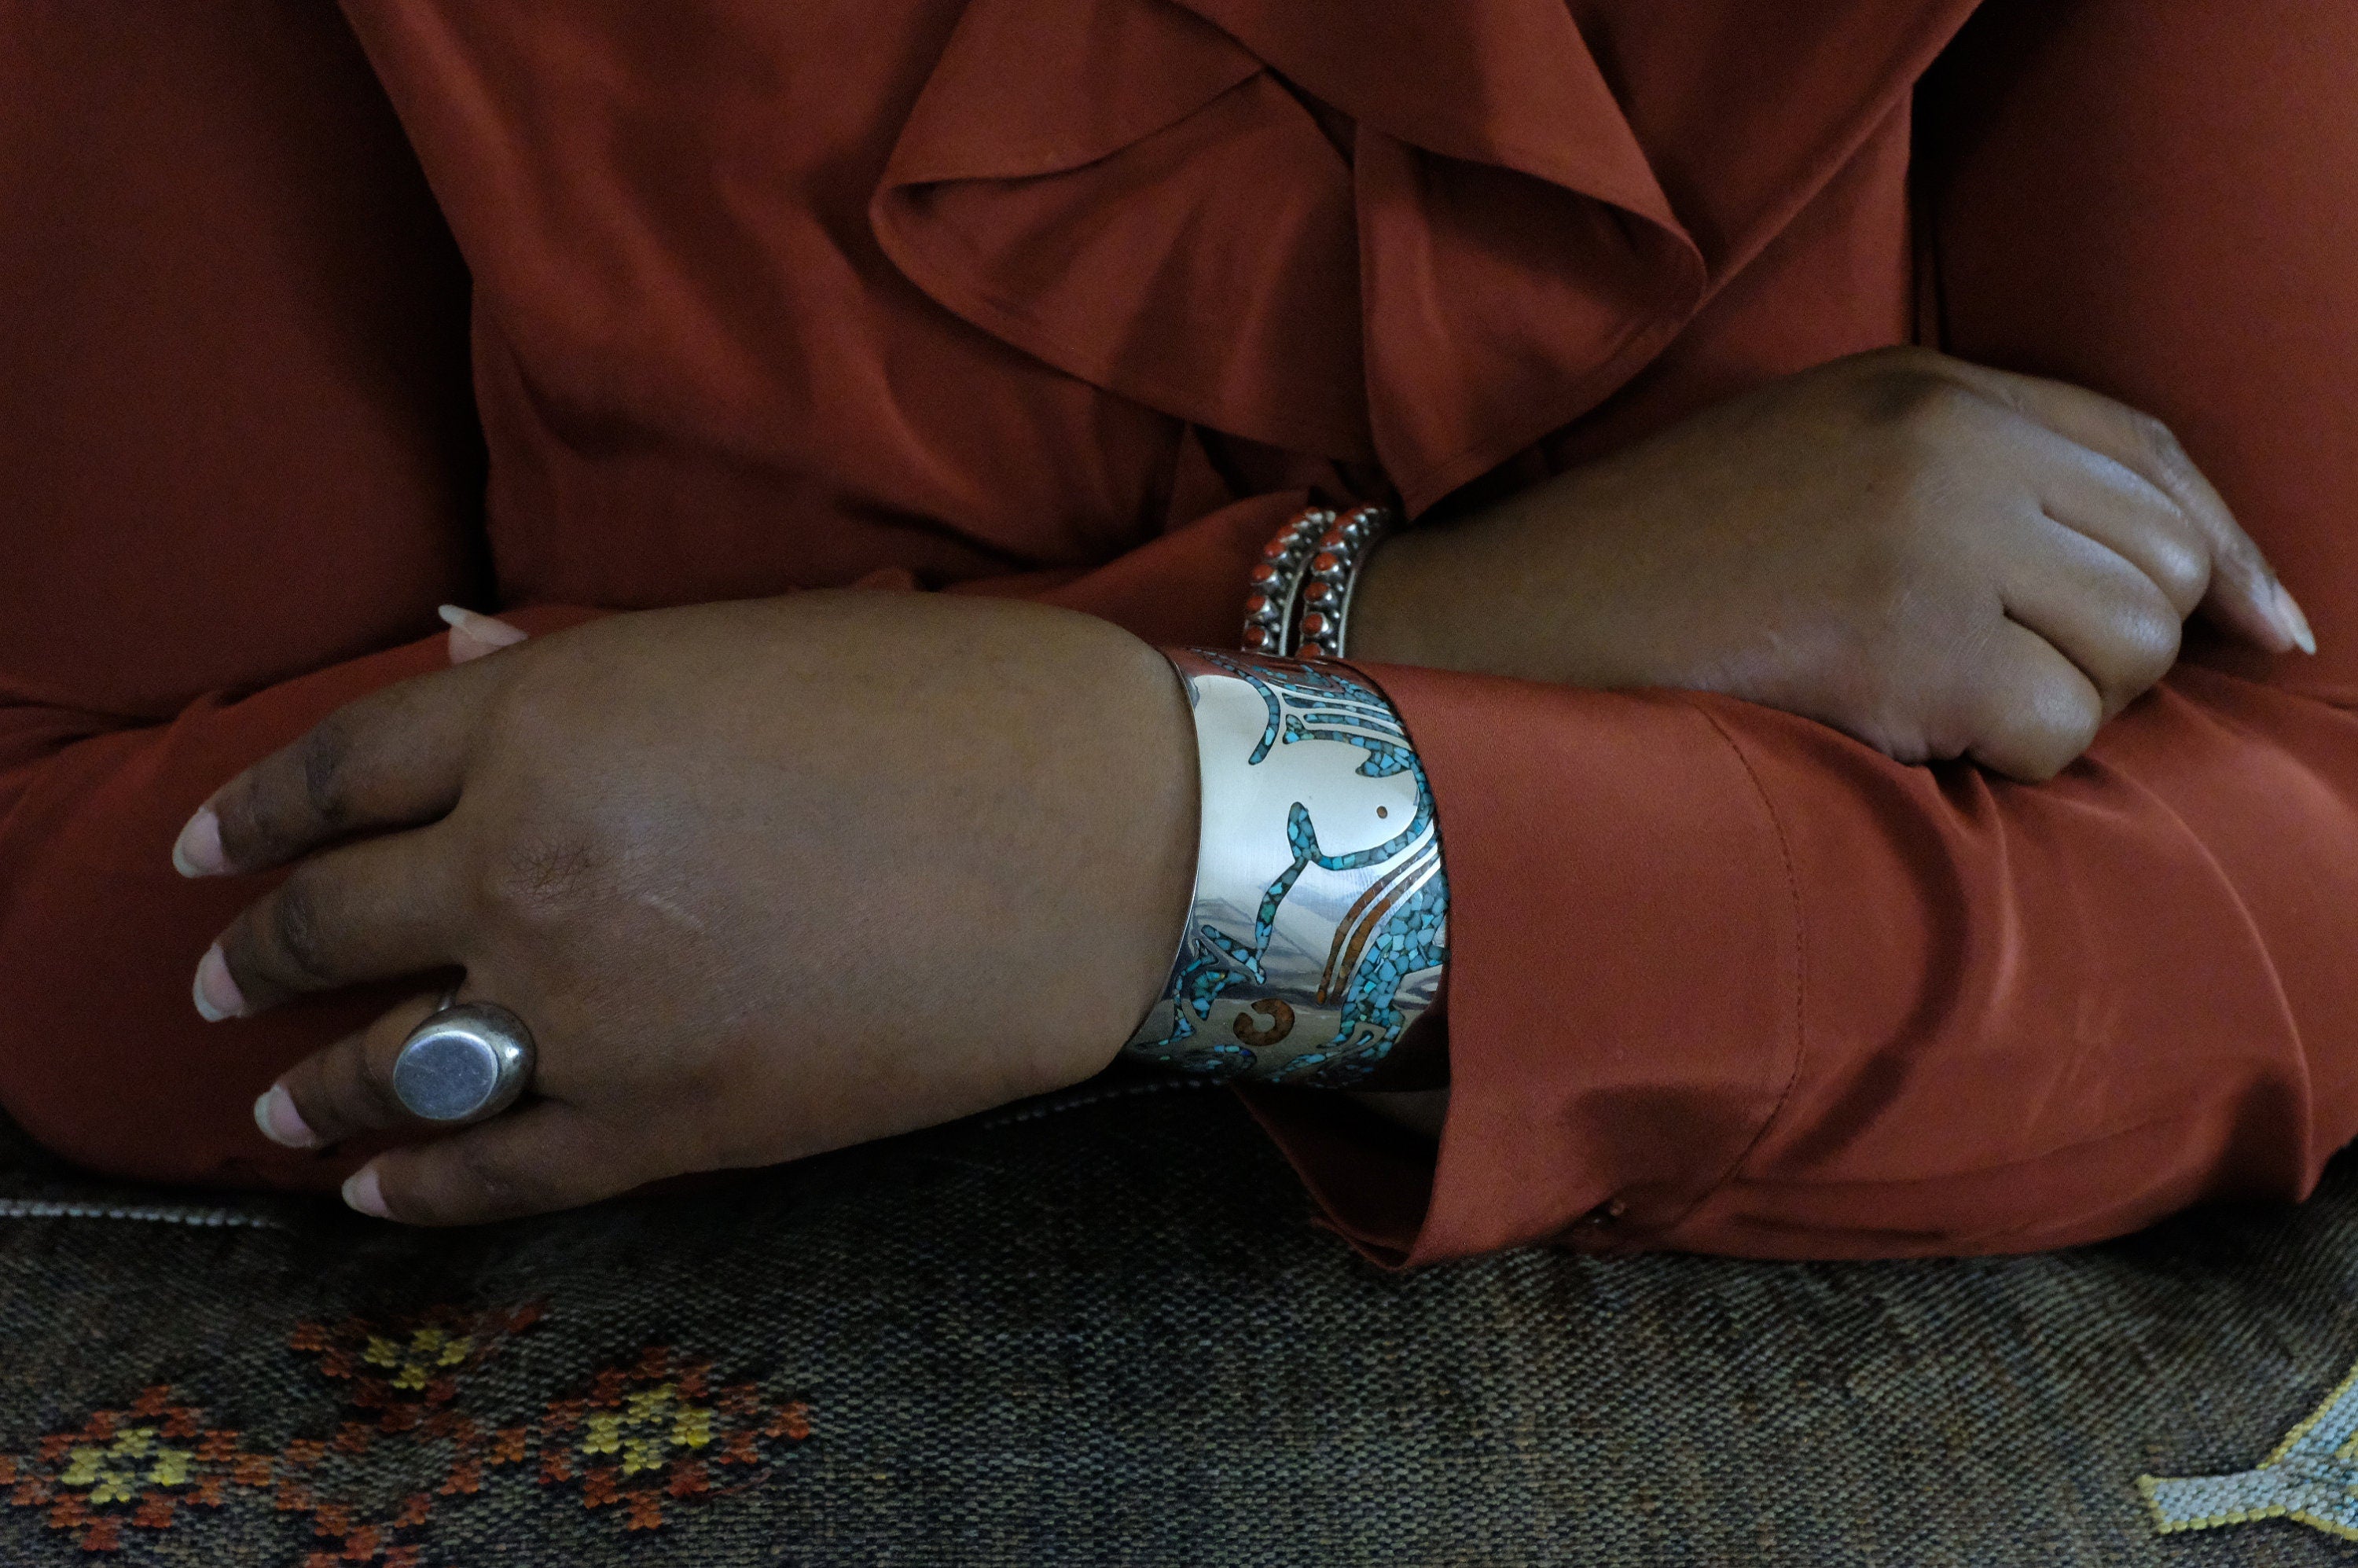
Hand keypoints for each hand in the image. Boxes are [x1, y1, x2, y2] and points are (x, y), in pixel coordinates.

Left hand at [175, 594, 1196, 1222]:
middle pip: (330, 919)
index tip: (207, 854)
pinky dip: (418, 1190)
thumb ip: (572, 670)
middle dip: (254, 953)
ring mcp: (590, 1006)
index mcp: (549, 718)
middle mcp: (531, 862)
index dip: (251, 816)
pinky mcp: (670, 1125)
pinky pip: (497, 1175)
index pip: (335, 770)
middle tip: (215, 977)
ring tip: (273, 1109)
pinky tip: (379, 1192)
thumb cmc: (949, 706)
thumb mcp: (744, 643)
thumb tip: (449, 652)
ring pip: (390, 1063)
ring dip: (309, 1088)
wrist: (1106, 838)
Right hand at [1353, 347, 2310, 780]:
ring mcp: (1930, 534)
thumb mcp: (1814, 464)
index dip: (2222, 548)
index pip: (2149, 451)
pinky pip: (2049, 734)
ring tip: (1925, 705)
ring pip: (2125, 651)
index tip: (2262, 627)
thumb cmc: (1648, 569)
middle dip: (2112, 649)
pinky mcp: (1904, 642)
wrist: (1509, 623)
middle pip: (2162, 562)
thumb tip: (2154, 582)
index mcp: (1925, 384)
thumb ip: (1965, 479)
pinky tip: (1890, 738)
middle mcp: (1948, 439)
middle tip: (1999, 688)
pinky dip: (1994, 764)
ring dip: (2052, 708)